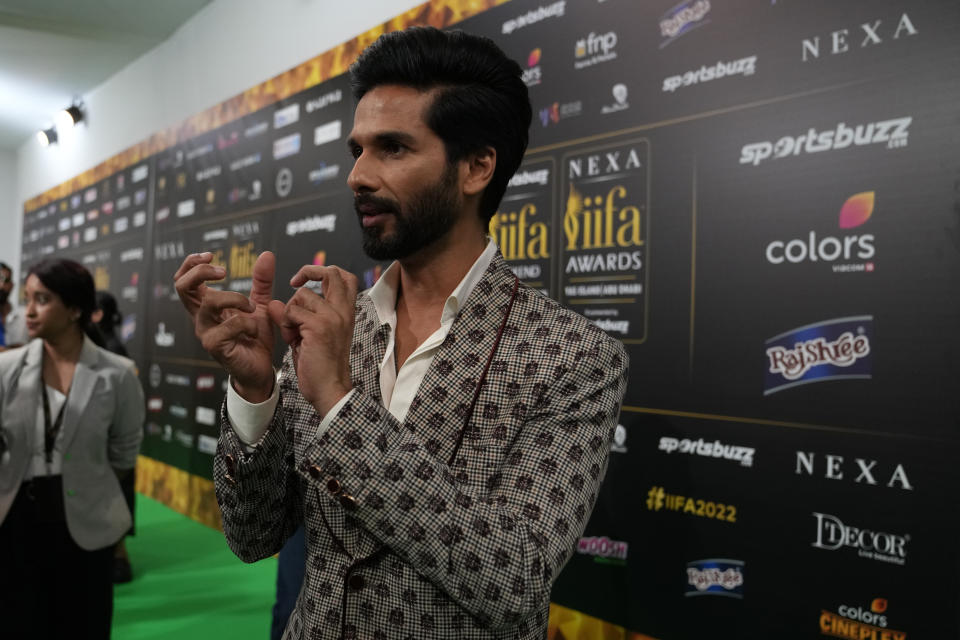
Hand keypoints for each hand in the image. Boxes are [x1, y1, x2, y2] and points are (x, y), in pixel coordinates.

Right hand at [174, 251, 284, 401]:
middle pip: (182, 287)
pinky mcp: (215, 345)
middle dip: (201, 272)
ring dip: (236, 298)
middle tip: (223, 272)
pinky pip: (230, 324)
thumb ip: (261, 281)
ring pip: (209, 302)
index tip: (211, 256)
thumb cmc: (254, 338)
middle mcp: (200, 317)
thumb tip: (267, 255)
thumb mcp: (259, 304)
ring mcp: (205, 332)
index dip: (191, 264)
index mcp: (205, 306)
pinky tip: (254, 331)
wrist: (261, 368)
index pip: (184, 280)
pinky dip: (248, 323)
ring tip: (252, 308)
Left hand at [279, 265, 357, 414]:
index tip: (305, 280)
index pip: (344, 278)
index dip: (324, 271)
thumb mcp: (310, 336)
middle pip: (332, 273)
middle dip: (309, 271)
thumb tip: (276, 304)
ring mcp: (332, 317)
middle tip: (294, 282)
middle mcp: (343, 311)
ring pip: (301, 295)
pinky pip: (291, 312)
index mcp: (346, 313)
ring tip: (294, 334)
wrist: (329, 389)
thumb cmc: (321, 367)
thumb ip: (298, 317)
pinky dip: (286, 325)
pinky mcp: (318, 326)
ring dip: (289, 313)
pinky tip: (293, 341)